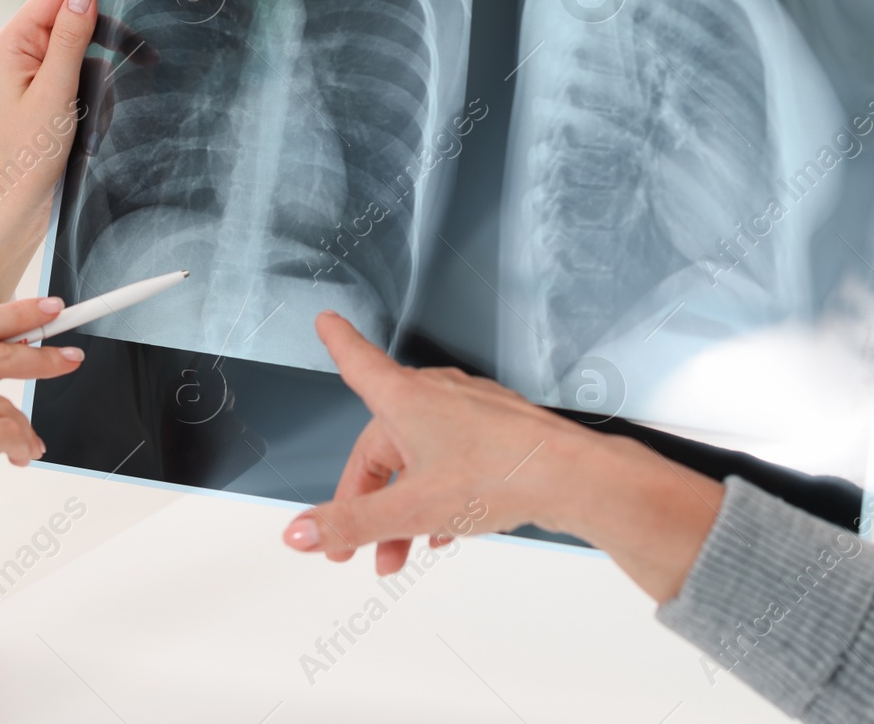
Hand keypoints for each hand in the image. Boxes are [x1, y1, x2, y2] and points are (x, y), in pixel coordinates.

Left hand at [0, 0, 144, 300]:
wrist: (19, 203)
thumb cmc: (28, 154)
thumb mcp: (56, 93)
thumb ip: (70, 39)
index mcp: (15, 41)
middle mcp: (24, 49)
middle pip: (79, 17)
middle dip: (111, 38)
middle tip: (147, 54)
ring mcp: (39, 70)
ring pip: (88, 48)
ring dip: (106, 73)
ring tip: (104, 109)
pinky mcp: (53, 90)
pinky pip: (87, 74)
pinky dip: (100, 92)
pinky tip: (95, 121)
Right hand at [281, 312, 724, 603]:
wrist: (573, 478)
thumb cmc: (501, 472)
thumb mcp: (410, 508)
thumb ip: (350, 522)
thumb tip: (300, 531)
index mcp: (406, 400)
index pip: (358, 363)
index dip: (338, 342)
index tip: (327, 321)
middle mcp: (437, 396)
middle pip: (383, 442)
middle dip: (366, 499)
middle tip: (354, 547)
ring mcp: (471, 412)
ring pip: (419, 458)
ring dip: (402, 507)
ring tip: (401, 552)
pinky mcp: (499, 433)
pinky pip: (452, 462)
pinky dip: (437, 495)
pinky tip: (443, 531)